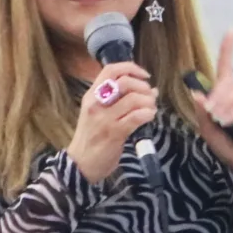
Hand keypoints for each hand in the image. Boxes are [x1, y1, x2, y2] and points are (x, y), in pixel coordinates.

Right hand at [67, 62, 155, 185]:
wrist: (80, 164)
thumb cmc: (92, 137)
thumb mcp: (99, 112)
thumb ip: (120, 99)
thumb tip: (151, 90)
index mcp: (91, 95)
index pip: (111, 70)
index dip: (131, 68)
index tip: (145, 75)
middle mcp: (96, 104)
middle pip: (125, 82)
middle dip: (143, 87)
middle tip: (150, 96)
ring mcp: (104, 118)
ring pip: (133, 99)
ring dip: (149, 101)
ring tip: (151, 108)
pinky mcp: (114, 132)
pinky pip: (137, 117)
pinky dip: (148, 114)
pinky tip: (149, 116)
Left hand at [192, 33, 232, 172]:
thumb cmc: (224, 145)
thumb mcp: (206, 128)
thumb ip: (202, 111)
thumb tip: (198, 94)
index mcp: (225, 95)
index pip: (227, 67)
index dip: (229, 49)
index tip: (232, 31)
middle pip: (229, 83)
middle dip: (217, 96)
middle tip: (209, 112)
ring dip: (224, 106)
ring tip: (218, 120)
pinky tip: (227, 121)